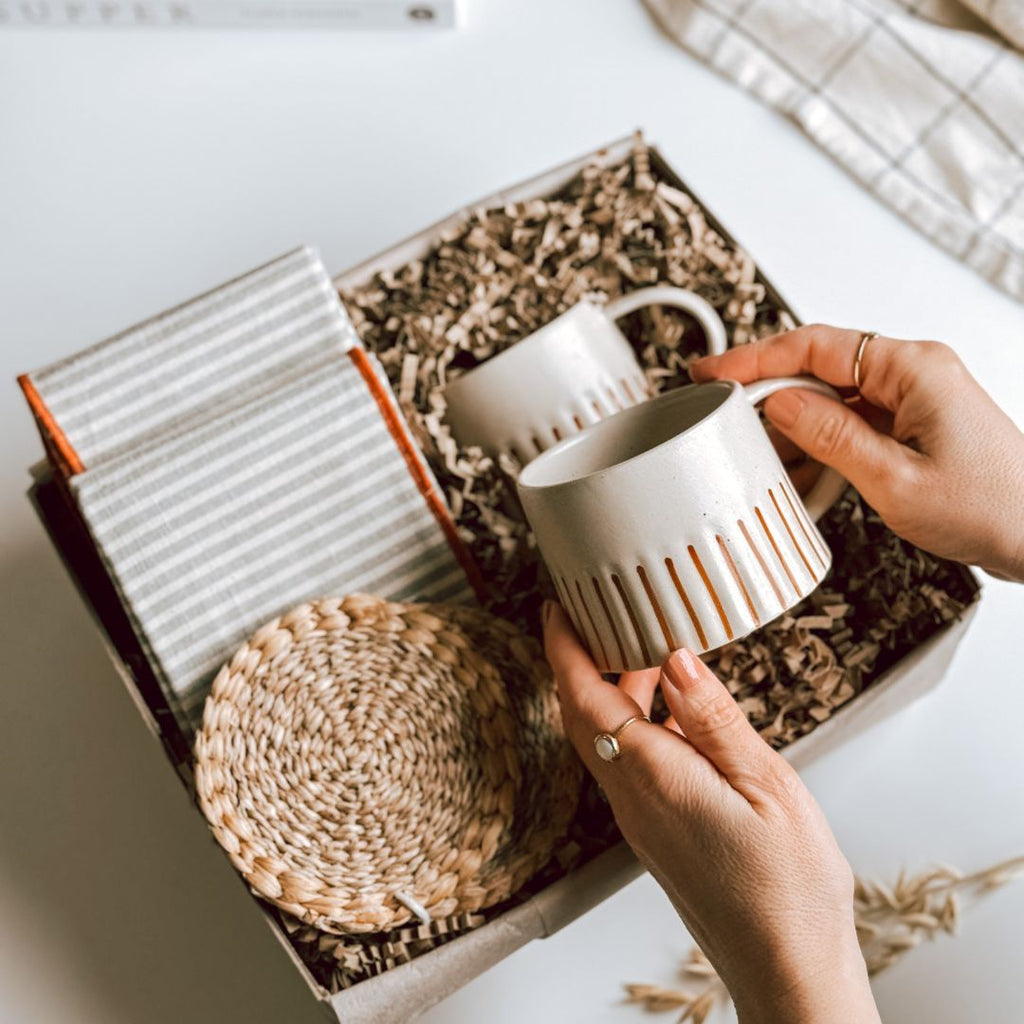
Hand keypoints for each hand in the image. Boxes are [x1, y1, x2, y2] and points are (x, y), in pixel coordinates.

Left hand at [543, 602, 879, 1023]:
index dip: (564, 645)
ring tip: (647, 647)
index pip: (584, 695)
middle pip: (581, 713)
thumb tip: (676, 658)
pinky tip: (675, 710)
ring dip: (612, 687)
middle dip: (582, 657)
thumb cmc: (789, 886)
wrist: (787, 969)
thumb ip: (714, 718)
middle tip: (601, 612)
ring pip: (602, 737)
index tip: (556, 605)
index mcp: (652, 776)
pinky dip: (635, 720)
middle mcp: (631, 797)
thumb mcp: (766, 785)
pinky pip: (625, 761)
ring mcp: (639, 818)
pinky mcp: (655, 832)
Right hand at [691, 324, 1023, 581]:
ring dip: (797, 428)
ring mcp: (913, 398)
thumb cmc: (993, 507)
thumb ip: (831, 436)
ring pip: (832, 398)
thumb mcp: (894, 479)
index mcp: (912, 368)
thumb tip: (779, 405)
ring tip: (765, 459)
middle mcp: (913, 374)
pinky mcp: (911, 425)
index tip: (715, 373)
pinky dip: (822, 445)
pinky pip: (852, 422)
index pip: (813, 346)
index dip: (754, 358)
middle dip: (770, 395)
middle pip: (818, 368)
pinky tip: (804, 471)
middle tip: (725, 415)